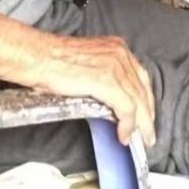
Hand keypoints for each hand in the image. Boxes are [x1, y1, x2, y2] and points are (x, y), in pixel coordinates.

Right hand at [24, 33, 155, 146]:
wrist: (40, 57)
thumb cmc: (54, 61)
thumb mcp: (88, 63)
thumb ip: (103, 76)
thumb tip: (111, 100)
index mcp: (117, 48)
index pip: (141, 78)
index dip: (145, 100)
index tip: (146, 115)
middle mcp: (120, 54)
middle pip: (143, 90)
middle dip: (147, 115)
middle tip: (148, 133)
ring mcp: (115, 67)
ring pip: (138, 101)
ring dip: (141, 125)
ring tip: (139, 139)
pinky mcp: (107, 81)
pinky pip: (126, 108)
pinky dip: (127, 125)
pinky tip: (123, 135)